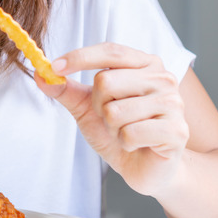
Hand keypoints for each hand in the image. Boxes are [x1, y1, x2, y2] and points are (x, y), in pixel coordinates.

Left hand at [35, 42, 188, 196]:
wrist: (146, 167)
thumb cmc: (120, 130)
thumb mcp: (87, 107)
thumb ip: (66, 89)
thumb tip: (40, 74)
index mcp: (144, 64)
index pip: (110, 51)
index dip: (80, 57)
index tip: (54, 67)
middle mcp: (163, 78)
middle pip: (106, 82)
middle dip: (98, 106)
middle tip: (111, 118)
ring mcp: (173, 103)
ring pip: (115, 111)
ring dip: (112, 128)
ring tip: (126, 132)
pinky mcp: (177, 131)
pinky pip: (130, 134)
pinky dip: (125, 143)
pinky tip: (137, 145)